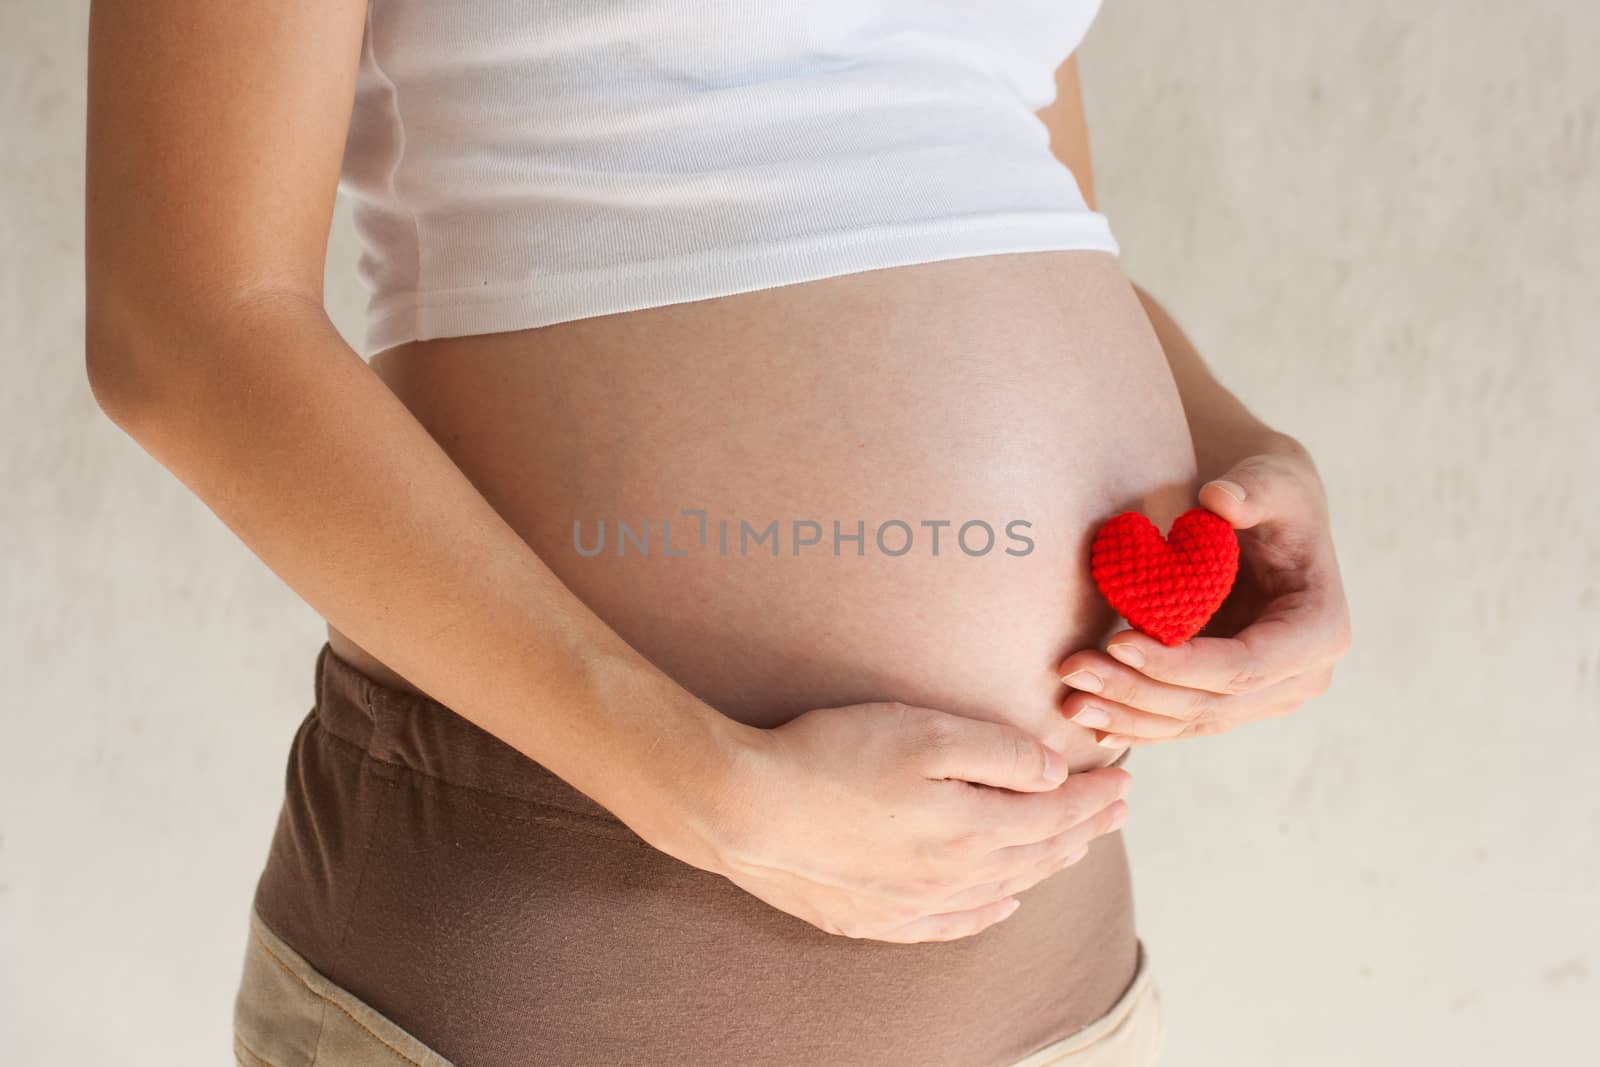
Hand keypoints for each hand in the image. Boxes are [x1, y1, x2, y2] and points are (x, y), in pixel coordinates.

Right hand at [704, 701, 1131, 942]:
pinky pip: (952, 924)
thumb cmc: (832, 756)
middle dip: (1083, 830)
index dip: (1095, 798)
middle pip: (1037, 855)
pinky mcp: (873, 917)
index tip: (1124, 781)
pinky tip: (1000, 907)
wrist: (744, 808)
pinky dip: (987, 914)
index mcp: (973, 828)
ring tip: (1072, 849)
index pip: (1056, 815)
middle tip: (1115, 812)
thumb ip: (998, 753)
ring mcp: (913, 904)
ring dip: (1044, 867)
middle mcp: (953, 876)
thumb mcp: (925, 732)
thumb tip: (1054, 775)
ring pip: (1001, 890)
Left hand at [1057, 437, 1351, 746]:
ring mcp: (1265, 697)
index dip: (1180, 664)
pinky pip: (1179, 721)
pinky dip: (1134, 724)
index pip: (1244, 667)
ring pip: (1189, 721)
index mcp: (1319, 633)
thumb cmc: (1271, 495)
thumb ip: (1256, 489)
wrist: (1266, 518)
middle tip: (1074, 671)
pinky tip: (1089, 724)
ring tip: (1068, 700)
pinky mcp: (1230, 700)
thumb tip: (1222, 500)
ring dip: (1126, 717)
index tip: (1118, 641)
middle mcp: (1299, 679)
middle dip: (1137, 693)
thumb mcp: (1273, 480)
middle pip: (1210, 703)